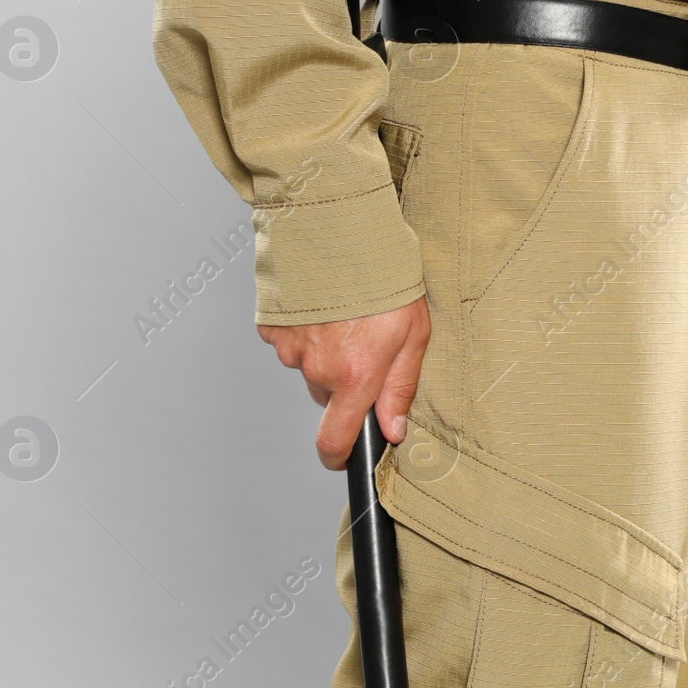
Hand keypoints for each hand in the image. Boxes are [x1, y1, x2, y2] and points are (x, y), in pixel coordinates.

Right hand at [258, 295, 430, 468]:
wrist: (341, 231)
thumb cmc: (386, 280)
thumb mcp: (413, 335)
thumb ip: (401, 388)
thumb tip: (393, 430)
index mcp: (354, 377)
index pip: (334, 441)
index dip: (338, 456)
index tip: (342, 456)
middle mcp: (317, 369)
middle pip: (326, 396)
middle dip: (343, 381)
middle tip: (364, 342)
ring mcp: (291, 348)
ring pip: (308, 367)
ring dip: (324, 351)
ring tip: (344, 314)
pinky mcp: (273, 327)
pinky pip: (290, 342)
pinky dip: (304, 331)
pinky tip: (321, 307)